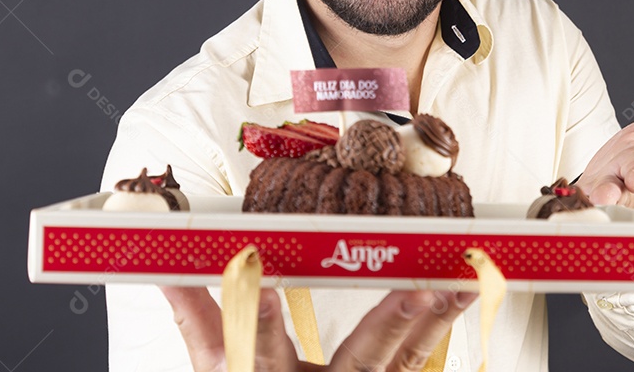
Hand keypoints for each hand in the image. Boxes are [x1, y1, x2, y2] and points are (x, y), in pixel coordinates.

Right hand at [160, 285, 475, 370]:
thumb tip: (167, 270)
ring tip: (451, 288)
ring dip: (428, 322)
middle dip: (387, 326)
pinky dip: (442, 330)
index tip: (263, 287)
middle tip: (416, 291)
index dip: (260, 324)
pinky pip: (419, 361)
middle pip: (359, 360)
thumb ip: (195, 318)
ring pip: (403, 359)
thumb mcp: (217, 369)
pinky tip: (466, 296)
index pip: (260, 351)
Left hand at [578, 78, 633, 209]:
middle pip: (619, 197)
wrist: (611, 187)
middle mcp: (624, 193)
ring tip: (584, 202)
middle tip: (603, 197)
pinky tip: (564, 210)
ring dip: (588, 206)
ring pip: (594, 210)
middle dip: (611, 196)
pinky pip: (574, 214)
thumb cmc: (633, 159)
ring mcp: (601, 206)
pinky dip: (569, 212)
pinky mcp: (581, 213)